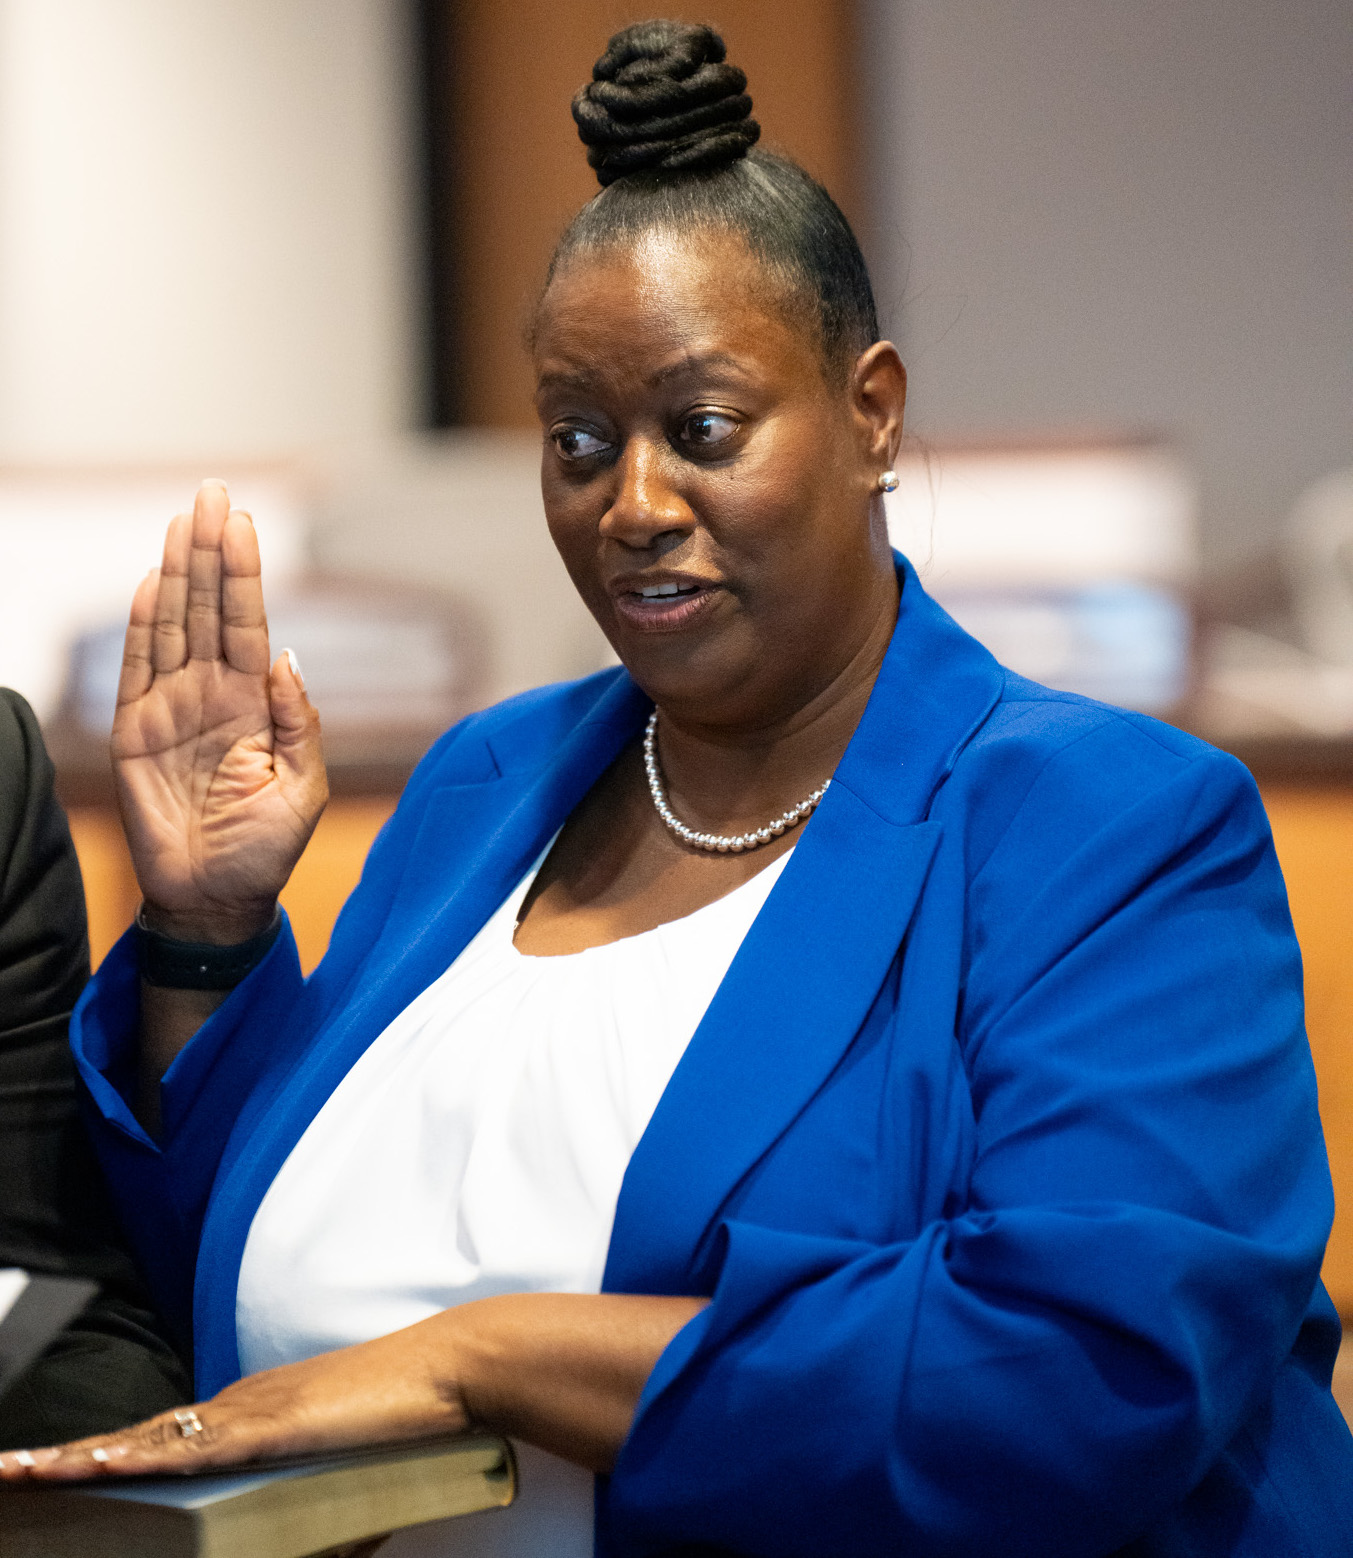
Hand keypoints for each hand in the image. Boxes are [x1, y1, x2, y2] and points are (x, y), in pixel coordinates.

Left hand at [0, 1326, 468, 1481]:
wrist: (450, 1372)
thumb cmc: (409, 1427)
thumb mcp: (353, 1493)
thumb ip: (322, 1533)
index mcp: (254, 1417)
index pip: (162, 1440)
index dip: (102, 1456)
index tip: (51, 1471)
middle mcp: (241, 1407)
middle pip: (138, 1437)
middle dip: (67, 1459)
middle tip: (9, 1472)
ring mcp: (252, 1410)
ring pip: (148, 1439)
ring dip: (80, 1459)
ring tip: (22, 1473)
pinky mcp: (272, 1422)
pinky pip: (192, 1443)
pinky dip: (139, 1455)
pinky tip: (98, 1465)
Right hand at [114, 481, 326, 942]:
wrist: (215, 901)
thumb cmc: (266, 850)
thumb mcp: (303, 789)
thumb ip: (300, 723)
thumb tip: (287, 656)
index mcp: (256, 703)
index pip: (249, 623)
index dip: (245, 573)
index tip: (245, 521)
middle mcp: (213, 695)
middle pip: (209, 609)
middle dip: (211, 551)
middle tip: (213, 493)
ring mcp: (171, 710)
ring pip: (172, 626)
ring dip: (177, 573)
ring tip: (183, 520)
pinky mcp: (133, 735)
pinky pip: (135, 671)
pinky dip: (140, 628)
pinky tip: (150, 584)